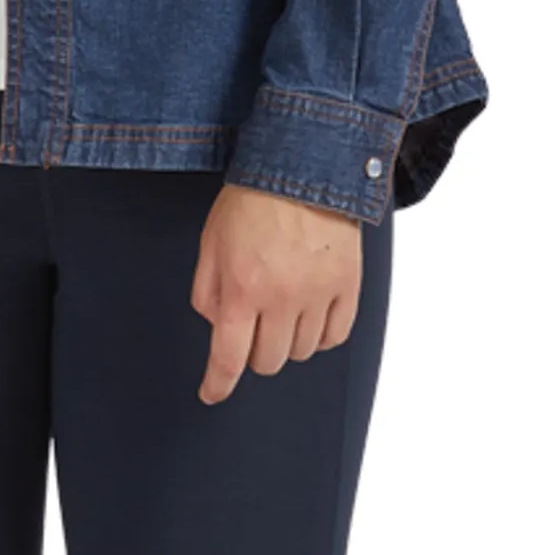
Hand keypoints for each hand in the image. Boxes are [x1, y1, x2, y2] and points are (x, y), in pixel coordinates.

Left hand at [191, 183, 362, 403]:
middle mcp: (282, 298)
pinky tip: (310, 313)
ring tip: (282, 309)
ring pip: (302, 352)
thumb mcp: (211, 239)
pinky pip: (336, 336)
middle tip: (252, 324)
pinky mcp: (347, 286)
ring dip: (287, 341)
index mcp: (243, 287)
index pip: (229, 358)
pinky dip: (321, 334)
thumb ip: (206, 287)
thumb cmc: (252, 198)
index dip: (218, 383)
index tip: (212, 392)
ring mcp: (318, 294)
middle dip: (253, 351)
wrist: (303, 162)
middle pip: (268, 361)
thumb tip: (215, 324)